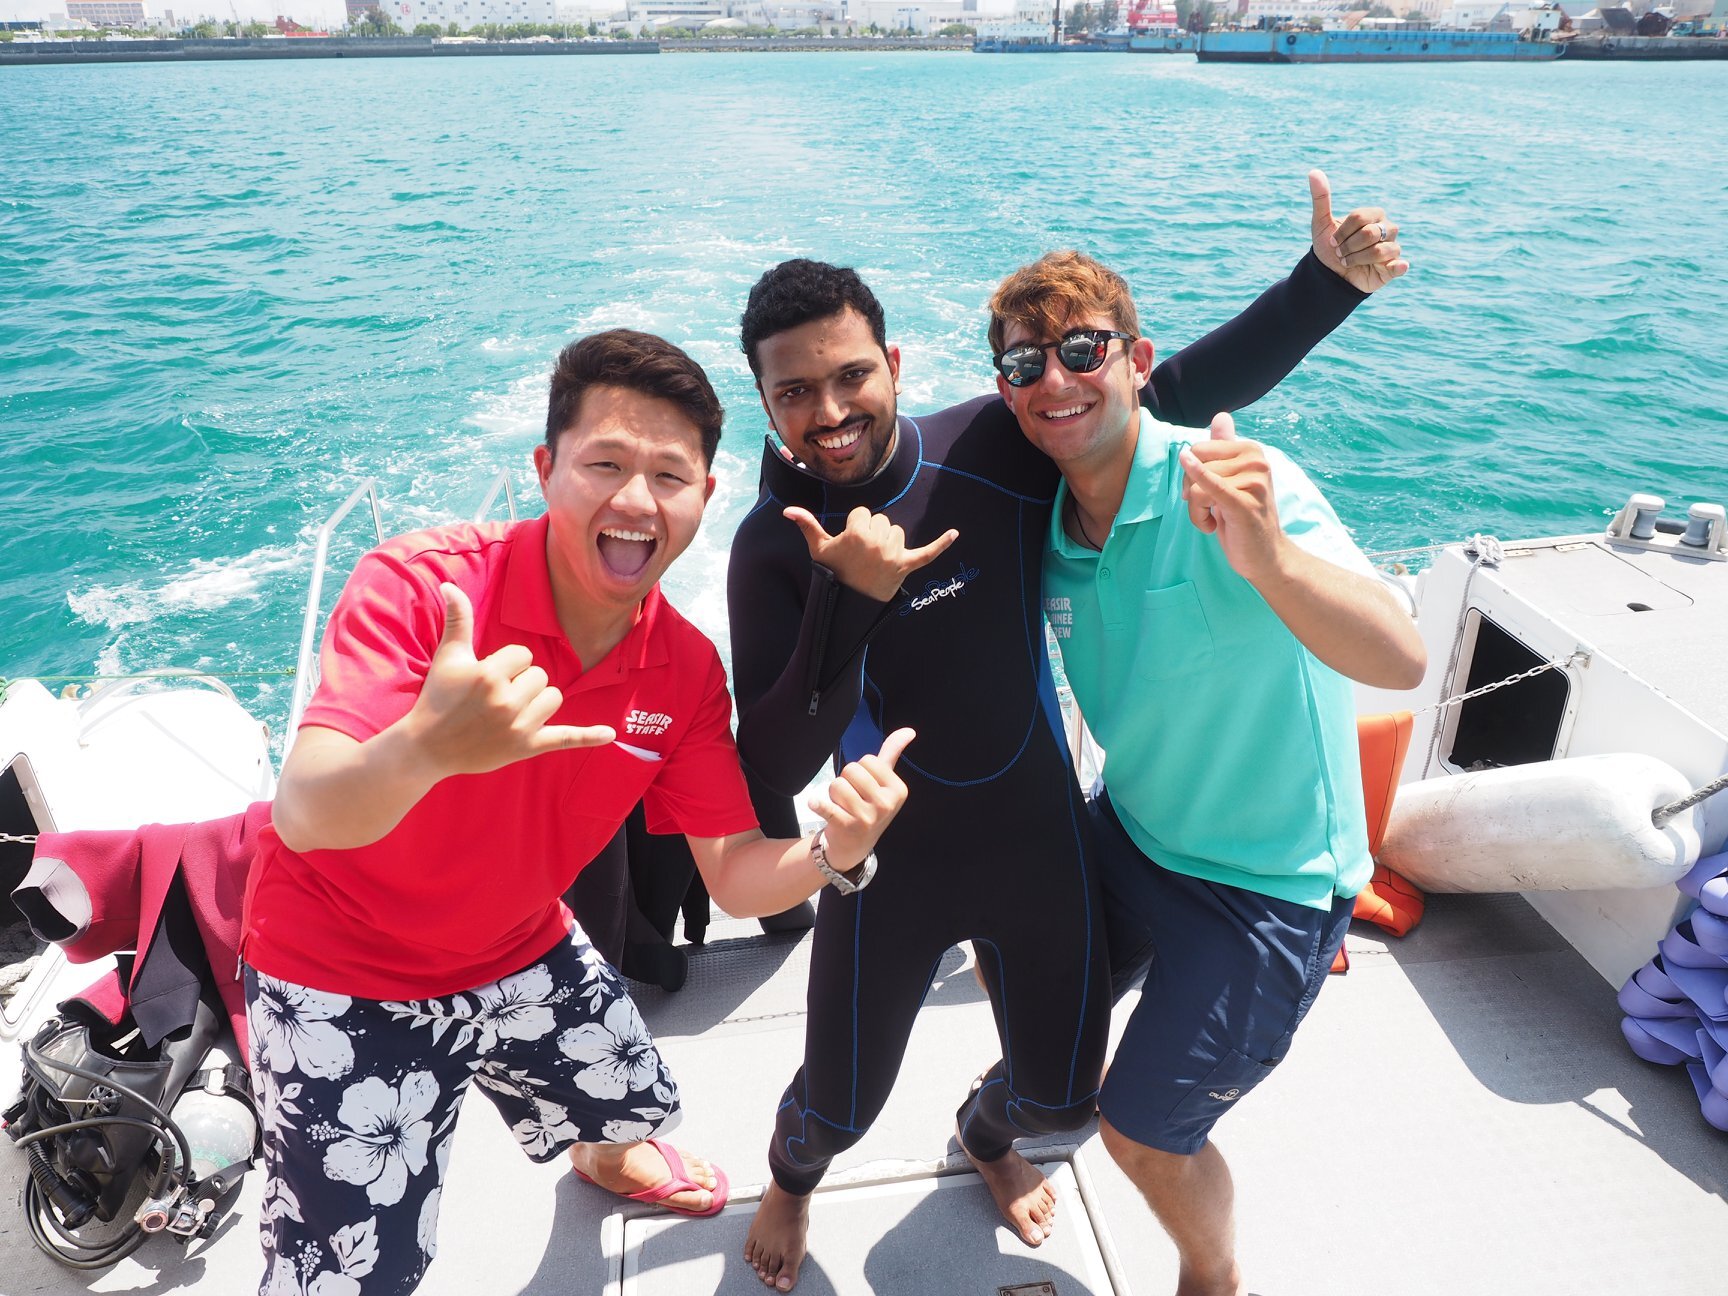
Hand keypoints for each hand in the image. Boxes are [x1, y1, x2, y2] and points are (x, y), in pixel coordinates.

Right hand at [407, 584, 615, 776]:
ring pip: (553, 698)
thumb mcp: (449, 657)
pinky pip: (565, 738)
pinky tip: (610, 734)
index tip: (486, 679)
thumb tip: (449, 585)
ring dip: (538, 701)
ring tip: (508, 711)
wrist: (426, 748)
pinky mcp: (526, 748)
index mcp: (489, 675)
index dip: (508, 664)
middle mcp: (506, 701)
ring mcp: (518, 726)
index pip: (524, 654)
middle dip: (521, 682)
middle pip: (541, 676)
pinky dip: (588, 736)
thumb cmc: (438, 698)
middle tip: (493, 698)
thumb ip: (458, 619)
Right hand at [785, 505, 958, 602]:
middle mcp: (877, 541)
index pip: (863, 513)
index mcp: (857, 532)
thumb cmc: (833, 572)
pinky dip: (942, 544)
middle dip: (872, 534)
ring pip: (896, 532)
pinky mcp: (907, 566)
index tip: (849, 545)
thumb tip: (788, 511)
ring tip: (875, 561)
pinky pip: (928, 553)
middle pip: (881, 521)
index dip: (856, 527)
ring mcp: (893, 554)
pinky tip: (955, 534)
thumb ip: (806, 525)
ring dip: (888, 542)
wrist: (848, 602)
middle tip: (861, 556)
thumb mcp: (819, 548)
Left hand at [806, 727, 914, 870]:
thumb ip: (892, 754)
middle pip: (852, 770)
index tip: (865, 788)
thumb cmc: (868, 807)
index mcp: (898, 790)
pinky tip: (815, 805)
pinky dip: (817, 804)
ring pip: (837, 784)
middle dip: (846, 781)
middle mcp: (886, 804)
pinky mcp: (847, 827)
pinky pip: (826, 806)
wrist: (854, 845)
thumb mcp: (884, 783)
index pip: (869, 760)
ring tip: (842, 808)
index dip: (861, 771)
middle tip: (851, 799)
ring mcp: (868, 817)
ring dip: (833, 794)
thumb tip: (908, 731)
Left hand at [1178, 413, 1287, 585]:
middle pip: (1196, 464)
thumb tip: (1221, 416)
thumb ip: (1224, 449)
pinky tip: (1196, 507)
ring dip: (1195, 511)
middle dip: (1190, 491)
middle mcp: (1257, 461)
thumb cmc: (1243, 517)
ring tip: (1211, 522)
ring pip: (1197, 486)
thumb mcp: (1232, 479)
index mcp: (1251, 450)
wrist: (1265, 555)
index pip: (1199, 450)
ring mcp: (1254, 482)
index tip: (1202, 493)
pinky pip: (1209, 490)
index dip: (1191, 473)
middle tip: (1205, 510)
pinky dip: (1197, 495)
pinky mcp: (1245, 504)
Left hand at [1309, 169, 1407, 293]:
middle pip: (1370, 233)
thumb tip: (1313, 172)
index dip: (1342, 232)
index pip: (1360, 217)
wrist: (1329, 275)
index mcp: (1373, 215)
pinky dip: (1398, 266)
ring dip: (1357, 259)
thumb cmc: (1329, 247)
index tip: (1332, 242)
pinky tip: (1396, 266)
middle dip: (1348, 246)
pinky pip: (1400, 265)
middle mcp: (1387, 229)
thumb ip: (1321, 198)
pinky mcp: (1392, 268)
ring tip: (1348, 263)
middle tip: (1340, 254)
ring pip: (1380, 251)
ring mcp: (1391, 248)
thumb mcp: (1321, 223)